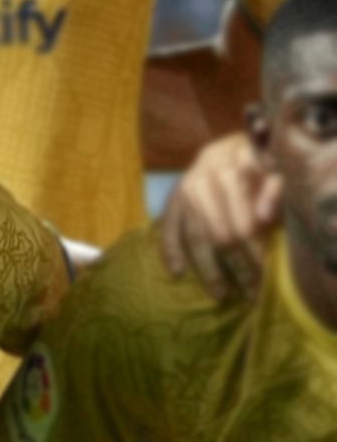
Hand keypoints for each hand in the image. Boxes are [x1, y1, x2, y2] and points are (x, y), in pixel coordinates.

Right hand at [160, 132, 280, 298]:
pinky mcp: (171, 202)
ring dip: (207, 269)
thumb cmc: (256, 161)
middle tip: (250, 291)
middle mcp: (199, 181)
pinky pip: (167, 230)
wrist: (226, 147)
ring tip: (220, 294)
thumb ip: (272, 188)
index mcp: (226, 170)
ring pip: (194, 237)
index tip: (265, 271)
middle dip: (235, 265)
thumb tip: (262, 217)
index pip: (240, 220)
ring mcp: (182, 193)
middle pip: (216, 234)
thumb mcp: (273, 167)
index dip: (254, 249)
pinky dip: (170, 251)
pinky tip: (177, 273)